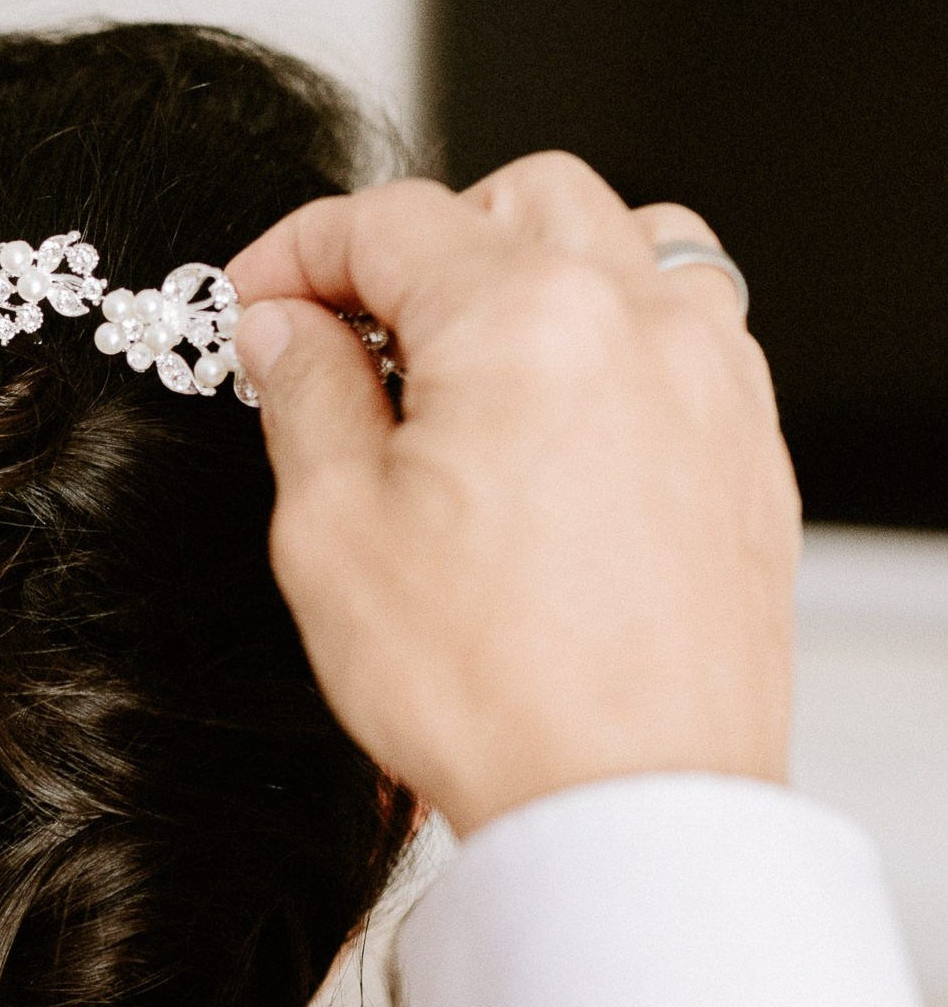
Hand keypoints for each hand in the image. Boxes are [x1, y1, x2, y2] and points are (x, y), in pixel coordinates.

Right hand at [228, 155, 798, 838]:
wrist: (626, 807)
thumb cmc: (494, 692)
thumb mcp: (335, 531)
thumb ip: (306, 396)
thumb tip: (286, 329)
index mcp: (523, 317)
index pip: (389, 220)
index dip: (297, 251)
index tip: (257, 300)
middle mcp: (637, 323)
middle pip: (521, 199)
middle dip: (425, 244)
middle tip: (353, 332)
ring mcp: (712, 383)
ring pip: (629, 244)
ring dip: (537, 270)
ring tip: (472, 362)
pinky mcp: (749, 452)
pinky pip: (689, 336)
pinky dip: (615, 342)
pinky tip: (559, 424)